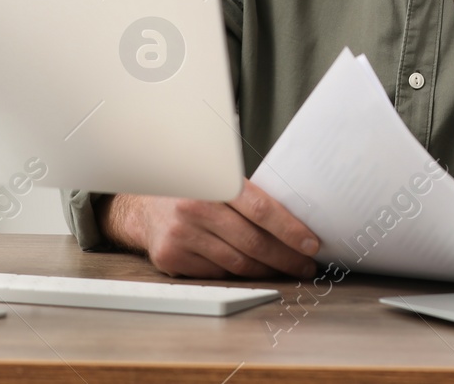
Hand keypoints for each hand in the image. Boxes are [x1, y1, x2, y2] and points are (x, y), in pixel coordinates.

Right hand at [98, 182, 321, 279]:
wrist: (142, 202)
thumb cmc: (192, 188)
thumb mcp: (218, 178)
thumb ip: (249, 194)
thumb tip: (296, 219)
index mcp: (214, 180)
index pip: (261, 209)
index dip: (290, 230)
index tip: (310, 244)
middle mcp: (196, 206)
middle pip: (253, 242)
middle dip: (286, 257)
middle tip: (305, 264)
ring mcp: (182, 234)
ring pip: (238, 263)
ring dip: (268, 270)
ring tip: (287, 270)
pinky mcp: (172, 256)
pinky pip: (218, 272)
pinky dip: (240, 275)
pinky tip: (255, 272)